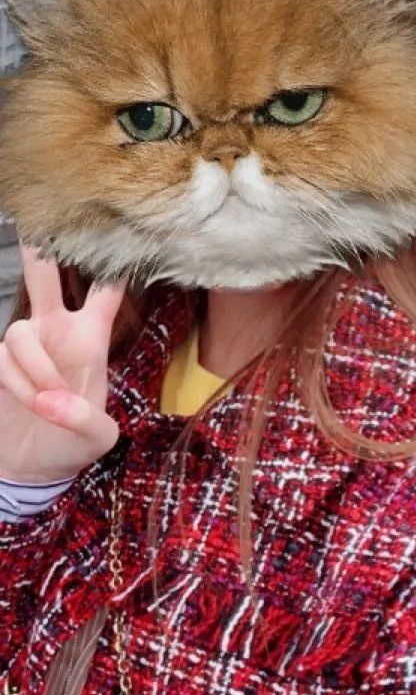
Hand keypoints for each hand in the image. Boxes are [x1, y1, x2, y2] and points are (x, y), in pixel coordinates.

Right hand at [0, 246, 124, 483]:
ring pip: (19, 332)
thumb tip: (54, 400)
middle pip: (46, 276)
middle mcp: (55, 329)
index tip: (122, 231)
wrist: (31, 468)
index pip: (106, 292)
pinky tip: (23, 402)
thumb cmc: (72, 445)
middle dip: (39, 251)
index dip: (113, 264)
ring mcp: (23, 343)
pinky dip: (14, 382)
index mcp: (91, 337)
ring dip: (33, 369)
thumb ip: (86, 421)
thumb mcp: (97, 440)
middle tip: (34, 227)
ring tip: (43, 402)